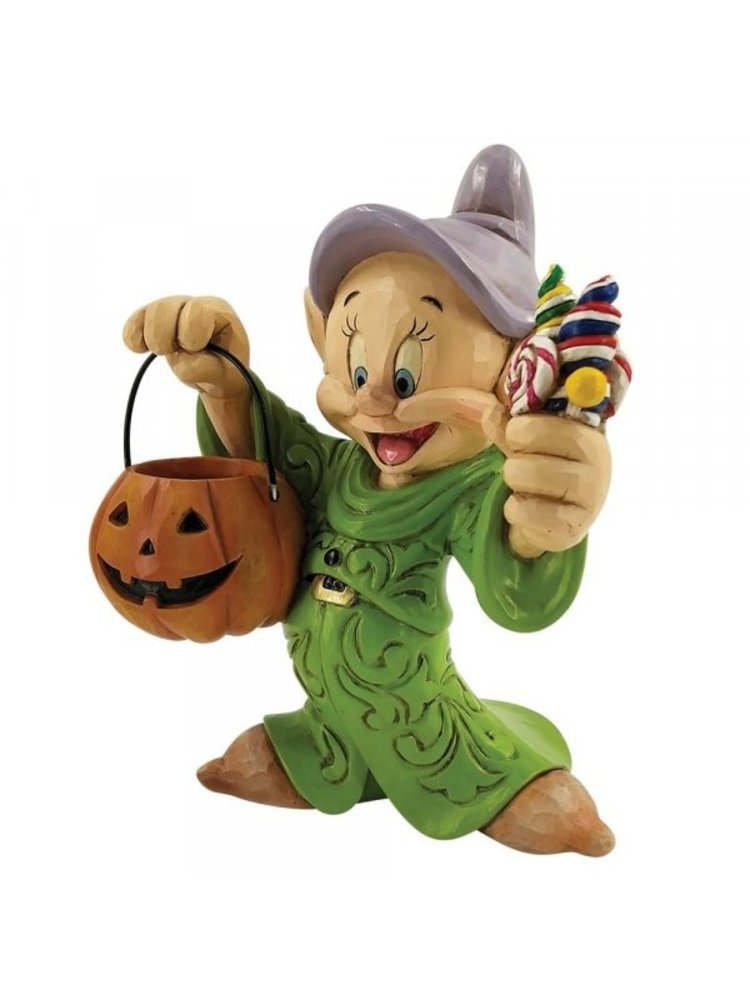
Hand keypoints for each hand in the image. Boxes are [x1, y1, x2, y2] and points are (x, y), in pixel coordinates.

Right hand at [123, 296, 249, 398]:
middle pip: (165, 309)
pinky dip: (133, 337)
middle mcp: (194, 304)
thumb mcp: (225, 375)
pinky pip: (135, 322)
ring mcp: (173, 309)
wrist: (216, 373)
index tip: (197, 349)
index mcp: (218, 311)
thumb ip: (206, 369)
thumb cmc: (225, 369)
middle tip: (176, 352)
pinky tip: (139, 349)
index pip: (197, 312)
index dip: (191, 335)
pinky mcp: (155, 320)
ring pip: (149, 314)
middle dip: (166, 337)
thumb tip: (180, 360)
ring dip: (152, 340)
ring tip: (164, 353)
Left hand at [502, 415, 610, 558]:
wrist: (549, 525)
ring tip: (524, 489)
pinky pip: (526, 511)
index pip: (539, 418)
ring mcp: (590, 495)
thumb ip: (509, 424)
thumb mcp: (524, 442)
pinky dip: (514, 511)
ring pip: (526, 474)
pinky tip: (525, 510)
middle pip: (529, 443)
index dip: (517, 431)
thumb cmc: (539, 473)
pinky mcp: (574, 527)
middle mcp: (597, 459)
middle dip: (514, 459)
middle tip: (524, 470)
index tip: (520, 442)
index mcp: (586, 430)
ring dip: (514, 484)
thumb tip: (492, 412)